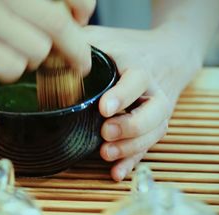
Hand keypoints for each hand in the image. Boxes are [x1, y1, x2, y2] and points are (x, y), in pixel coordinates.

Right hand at [0, 0, 94, 80]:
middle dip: (77, 50)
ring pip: (37, 51)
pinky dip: (11, 67)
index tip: (83, 20)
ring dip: (35, 58)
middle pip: (59, 27)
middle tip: (81, 63)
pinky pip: (11, 67)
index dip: (83, 8)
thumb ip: (19, 1)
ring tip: (17, 51)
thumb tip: (62, 14)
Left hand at [85, 26, 201, 180]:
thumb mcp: (107, 38)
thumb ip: (84, 43)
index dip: (123, 95)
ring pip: (154, 133)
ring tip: (106, 155)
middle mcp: (154, 91)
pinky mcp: (154, 126)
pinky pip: (148, 147)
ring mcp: (157, 111)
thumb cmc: (130, 47)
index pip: (137, 80)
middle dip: (131, 127)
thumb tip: (50, 53)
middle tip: (106, 133)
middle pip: (154, 112)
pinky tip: (116, 173)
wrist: (169, 54)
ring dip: (131, 148)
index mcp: (141, 67)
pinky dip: (133, 162)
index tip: (104, 109)